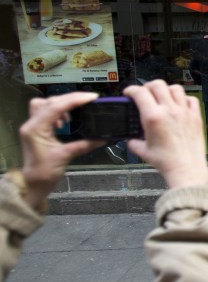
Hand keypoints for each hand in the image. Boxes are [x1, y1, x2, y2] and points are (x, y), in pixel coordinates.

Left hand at [20, 92, 104, 208]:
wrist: (33, 184)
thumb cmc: (45, 172)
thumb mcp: (66, 156)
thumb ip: (85, 144)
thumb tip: (103, 138)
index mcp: (36, 129)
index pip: (56, 107)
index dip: (74, 100)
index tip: (91, 97)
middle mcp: (31, 124)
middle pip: (50, 101)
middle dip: (69, 99)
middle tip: (88, 100)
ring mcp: (32, 126)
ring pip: (45, 104)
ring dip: (61, 104)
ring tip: (74, 112)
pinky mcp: (36, 130)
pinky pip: (45, 113)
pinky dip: (57, 112)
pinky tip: (66, 121)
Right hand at [124, 80, 207, 188]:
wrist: (186, 169)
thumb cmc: (167, 162)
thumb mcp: (143, 151)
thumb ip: (133, 142)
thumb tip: (130, 139)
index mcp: (154, 117)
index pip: (140, 93)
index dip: (131, 90)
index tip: (129, 93)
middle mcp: (170, 111)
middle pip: (158, 85)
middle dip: (148, 86)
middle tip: (145, 93)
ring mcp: (184, 112)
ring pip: (175, 88)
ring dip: (166, 90)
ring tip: (163, 97)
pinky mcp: (196, 117)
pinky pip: (191, 99)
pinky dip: (184, 99)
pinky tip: (180, 105)